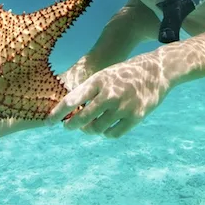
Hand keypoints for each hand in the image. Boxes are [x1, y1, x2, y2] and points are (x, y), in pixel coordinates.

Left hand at [46, 52, 170, 138]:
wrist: (157, 71)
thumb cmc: (125, 74)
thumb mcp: (104, 76)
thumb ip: (89, 92)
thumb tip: (70, 112)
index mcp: (99, 81)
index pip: (72, 99)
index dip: (57, 113)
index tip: (48, 122)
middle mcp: (110, 94)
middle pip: (82, 119)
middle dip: (71, 125)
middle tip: (68, 126)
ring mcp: (123, 107)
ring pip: (96, 128)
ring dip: (90, 129)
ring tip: (89, 125)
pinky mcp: (135, 117)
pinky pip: (112, 134)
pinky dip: (106, 133)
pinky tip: (105, 127)